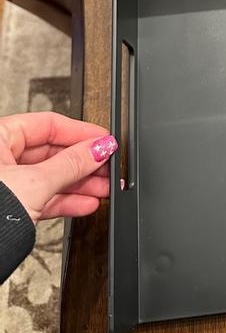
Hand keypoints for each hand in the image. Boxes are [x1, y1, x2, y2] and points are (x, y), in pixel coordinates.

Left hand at [0, 112, 117, 223]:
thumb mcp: (35, 182)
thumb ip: (71, 164)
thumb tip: (98, 148)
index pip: (49, 125)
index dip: (80, 133)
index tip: (104, 141)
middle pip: (52, 152)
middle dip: (84, 162)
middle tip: (108, 166)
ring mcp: (4, 183)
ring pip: (50, 177)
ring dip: (80, 184)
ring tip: (104, 188)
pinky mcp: (8, 207)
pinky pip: (43, 197)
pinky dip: (65, 201)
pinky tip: (86, 203)